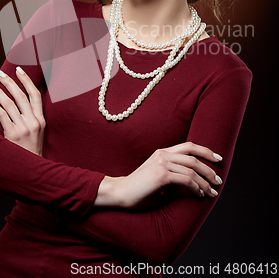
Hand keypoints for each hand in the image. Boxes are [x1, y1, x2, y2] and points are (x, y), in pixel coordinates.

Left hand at [0, 67, 45, 155]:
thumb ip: (34, 116)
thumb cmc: (32, 150)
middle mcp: (33, 122)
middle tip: (0, 73)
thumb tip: (25, 99)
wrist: (32, 170)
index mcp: (41, 120)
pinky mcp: (12, 135)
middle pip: (20, 96)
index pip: (35, 94)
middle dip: (9, 82)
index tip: (19, 70)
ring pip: (9, 104)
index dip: (27, 81)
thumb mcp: (40, 132)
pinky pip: (2, 115)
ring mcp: (23, 128)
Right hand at [95, 142, 222, 207]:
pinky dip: (195, 188)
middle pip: (194, 158)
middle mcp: (163, 155)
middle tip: (218, 180)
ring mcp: (161, 164)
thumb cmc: (140, 189)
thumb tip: (194, 181)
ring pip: (192, 170)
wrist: (121, 192)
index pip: (189, 146)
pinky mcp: (161, 176)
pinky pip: (185, 180)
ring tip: (211, 192)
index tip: (218, 158)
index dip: (205, 150)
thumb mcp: (158, 176)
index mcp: (162, 152)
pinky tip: (198, 194)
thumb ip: (173, 173)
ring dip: (205, 182)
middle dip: (209, 169)